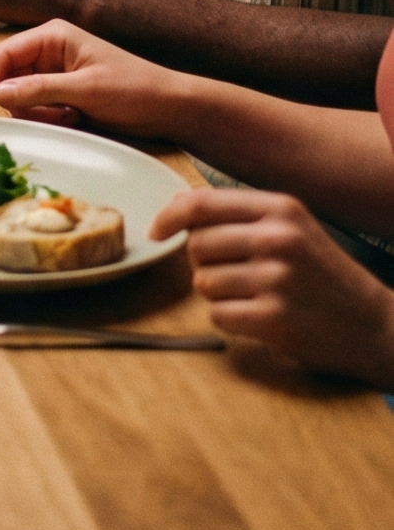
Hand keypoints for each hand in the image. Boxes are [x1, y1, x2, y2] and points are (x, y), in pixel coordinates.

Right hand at [0, 18, 194, 134]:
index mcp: (52, 36)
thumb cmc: (135, 89)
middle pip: (8, 78)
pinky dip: (50, 119)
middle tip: (52, 116)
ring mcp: (53, 74)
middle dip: (23, 102)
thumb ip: (40, 90)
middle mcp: (47, 52)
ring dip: (40, 113)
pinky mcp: (60, 94)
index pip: (2, 55)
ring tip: (72, 115)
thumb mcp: (86, 89)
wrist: (170, 108)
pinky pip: (36, 109)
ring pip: (20, 97)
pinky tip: (75, 118)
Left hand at [150, 189, 393, 383]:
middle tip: (237, 274)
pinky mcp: (274, 318)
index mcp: (280, 209)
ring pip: (203, 282)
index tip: (156, 230)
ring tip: (255, 296)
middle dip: (205, 263)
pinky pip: (218, 315)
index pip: (201, 203)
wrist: (375, 326)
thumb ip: (240, 213)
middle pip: (196, 245)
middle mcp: (278, 239)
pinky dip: (231, 319)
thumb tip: (177, 203)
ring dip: (219, 294)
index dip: (169, 216)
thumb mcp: (293, 228)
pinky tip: (259, 317)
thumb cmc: (324, 276)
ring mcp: (277, 279)